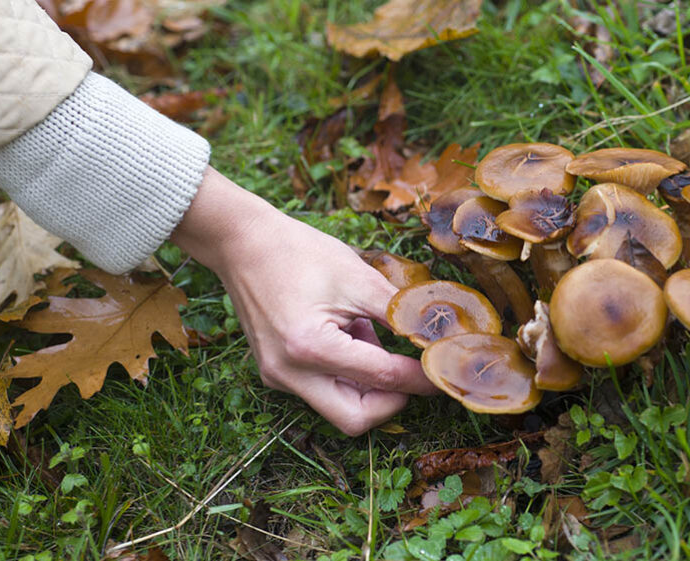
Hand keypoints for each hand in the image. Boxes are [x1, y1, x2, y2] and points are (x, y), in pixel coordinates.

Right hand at [171, 167, 437, 434]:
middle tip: (414, 372)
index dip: (421, 376)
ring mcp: (278, 377)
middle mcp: (289, 373)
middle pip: (355, 418)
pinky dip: (345, 374)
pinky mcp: (274, 373)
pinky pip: (321, 390)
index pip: (382, 378)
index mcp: (310, 347)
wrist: (242, 243)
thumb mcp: (359, 278)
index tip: (446, 370)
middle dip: (391, 400)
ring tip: (368, 335)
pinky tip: (346, 335)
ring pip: (338, 407)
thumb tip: (439, 338)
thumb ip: (401, 313)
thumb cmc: (299, 253)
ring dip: (367, 385)